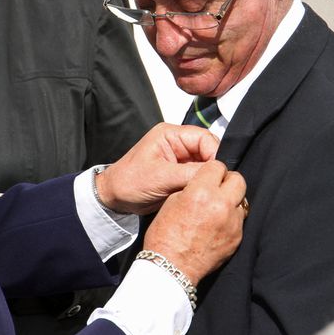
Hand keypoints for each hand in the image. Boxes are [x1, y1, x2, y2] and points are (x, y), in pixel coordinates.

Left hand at [97, 123, 219, 214]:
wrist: (114, 199)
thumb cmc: (129, 182)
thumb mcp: (160, 177)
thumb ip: (189, 173)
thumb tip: (216, 173)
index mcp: (171, 135)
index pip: (205, 138)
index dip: (215, 154)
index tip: (219, 173)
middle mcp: (178, 144)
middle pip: (208, 151)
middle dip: (213, 168)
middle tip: (216, 185)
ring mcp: (180, 159)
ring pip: (206, 165)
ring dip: (207, 178)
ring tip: (209, 192)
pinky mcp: (181, 174)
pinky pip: (199, 177)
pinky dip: (202, 186)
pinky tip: (202, 195)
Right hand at [143, 160, 245, 284]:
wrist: (172, 267)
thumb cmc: (165, 236)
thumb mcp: (172, 201)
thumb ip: (192, 187)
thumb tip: (205, 182)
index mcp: (201, 192)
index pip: (219, 166)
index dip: (212, 170)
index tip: (208, 176)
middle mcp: (221, 205)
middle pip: (238, 179)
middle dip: (228, 181)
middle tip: (218, 188)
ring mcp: (232, 222)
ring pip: (242, 200)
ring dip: (231, 201)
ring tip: (217, 209)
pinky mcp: (237, 237)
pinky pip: (240, 220)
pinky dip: (231, 219)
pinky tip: (217, 225)